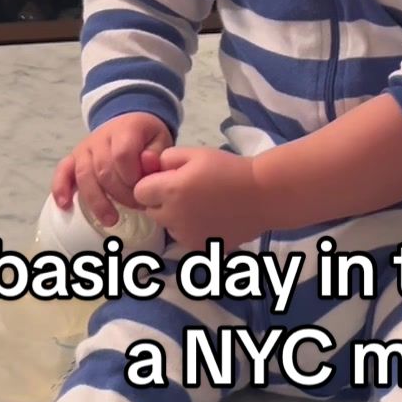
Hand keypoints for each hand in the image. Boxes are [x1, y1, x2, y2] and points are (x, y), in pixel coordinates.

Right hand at [52, 113, 172, 227]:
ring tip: (111, 220)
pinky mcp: (73, 157)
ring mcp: (84, 147)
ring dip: (97, 200)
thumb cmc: (147, 139)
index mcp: (125, 129)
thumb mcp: (160, 140)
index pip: (122, 154)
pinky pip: (63, 171)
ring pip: (84, 175)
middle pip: (104, 169)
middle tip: (137, 207)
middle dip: (120, 194)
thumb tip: (148, 163)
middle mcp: (101, 137)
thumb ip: (157, 154)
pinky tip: (64, 205)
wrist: (129, 124)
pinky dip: (60, 187)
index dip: (132, 176)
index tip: (145, 190)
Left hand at [132, 147, 261, 251]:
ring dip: (176, 217)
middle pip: (151, 211)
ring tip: (202, 205)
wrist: (262, 195)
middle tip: (187, 191)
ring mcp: (186, 236)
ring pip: (168, 226)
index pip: (139, 192)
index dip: (151, 184)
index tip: (168, 179)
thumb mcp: (197, 153)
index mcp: (171, 191)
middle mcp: (173, 217)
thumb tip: (152, 168)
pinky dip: (191, 230)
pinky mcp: (199, 247)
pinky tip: (211, 218)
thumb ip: (167, 158)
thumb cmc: (229, 169)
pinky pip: (185, 238)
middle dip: (162, 201)